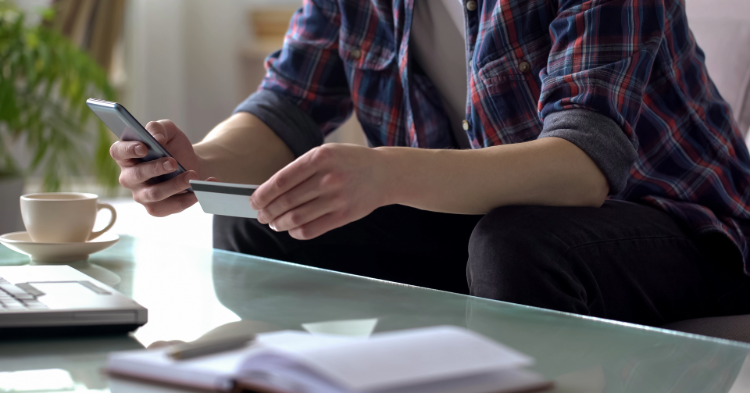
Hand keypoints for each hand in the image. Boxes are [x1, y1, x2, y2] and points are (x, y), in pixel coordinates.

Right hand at [109, 120, 212, 215]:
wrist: (192, 163)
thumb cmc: (174, 146)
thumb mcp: (168, 131)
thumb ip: (158, 128)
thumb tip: (156, 138)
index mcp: (127, 156)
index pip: (118, 152)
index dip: (128, 150)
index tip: (144, 147)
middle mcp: (129, 177)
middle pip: (136, 175)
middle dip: (155, 168)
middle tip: (173, 162)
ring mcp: (142, 195)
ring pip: (154, 193)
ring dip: (175, 185)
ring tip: (192, 176)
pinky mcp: (157, 208)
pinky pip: (171, 207)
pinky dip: (188, 198)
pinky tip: (199, 190)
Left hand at [251, 144, 390, 239]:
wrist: (384, 173)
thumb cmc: (350, 162)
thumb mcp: (326, 153)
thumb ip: (301, 169)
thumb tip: (271, 190)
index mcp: (320, 157)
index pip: (282, 180)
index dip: (263, 194)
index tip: (254, 201)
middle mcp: (328, 177)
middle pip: (287, 201)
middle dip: (268, 211)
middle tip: (261, 215)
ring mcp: (337, 198)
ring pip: (297, 217)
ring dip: (280, 223)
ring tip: (274, 223)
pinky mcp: (344, 215)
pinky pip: (312, 229)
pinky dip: (297, 232)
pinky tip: (292, 229)